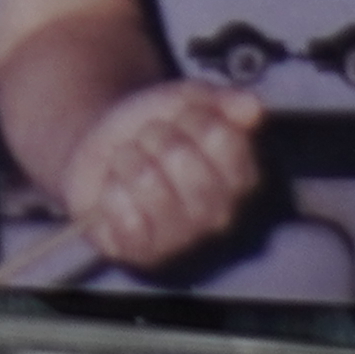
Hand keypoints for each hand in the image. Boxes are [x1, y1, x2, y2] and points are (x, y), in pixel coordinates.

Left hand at [58, 77, 267, 270]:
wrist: (100, 151)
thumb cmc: (152, 127)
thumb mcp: (186, 101)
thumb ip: (223, 101)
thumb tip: (254, 108)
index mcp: (241, 179)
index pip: (221, 136)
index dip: (190, 116)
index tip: (178, 117)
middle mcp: (219, 215)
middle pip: (181, 158)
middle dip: (154, 137)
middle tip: (147, 141)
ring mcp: (182, 238)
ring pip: (150, 185)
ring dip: (129, 161)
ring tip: (127, 163)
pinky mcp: (143, 252)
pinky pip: (127, 218)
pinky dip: (111, 194)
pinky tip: (115, 192)